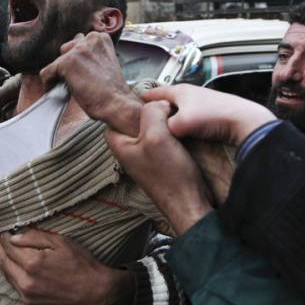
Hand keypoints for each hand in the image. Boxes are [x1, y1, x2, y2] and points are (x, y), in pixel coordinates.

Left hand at [0, 228, 133, 304]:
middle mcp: (26, 282)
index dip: (5, 238)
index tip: (4, 232)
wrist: (96, 293)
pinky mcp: (32, 304)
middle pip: (4, 262)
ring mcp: (28, 295)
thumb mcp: (61, 243)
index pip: (10, 247)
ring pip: (7, 276)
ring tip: (1, 251)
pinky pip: (15, 286)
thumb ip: (35, 238)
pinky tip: (12, 268)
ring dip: (2, 262)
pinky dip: (10, 275)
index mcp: (33, 263)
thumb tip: (14, 237)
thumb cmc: (82, 265)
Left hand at [40, 33, 140, 136]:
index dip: (78, 60)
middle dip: (68, 64)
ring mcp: (78, 50)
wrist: (116, 104)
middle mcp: (89, 39)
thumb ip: (91, 56)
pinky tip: (55, 91)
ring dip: (60, 73)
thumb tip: (75, 60)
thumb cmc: (112, 90)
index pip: (79, 43)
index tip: (79, 72)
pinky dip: (48, 83)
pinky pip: (47, 72)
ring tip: (68, 86)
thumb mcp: (105, 63)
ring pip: (57, 61)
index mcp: (101, 38)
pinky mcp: (67, 62)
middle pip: (67, 49)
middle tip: (75, 80)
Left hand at [106, 101, 212, 234]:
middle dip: (150, 114)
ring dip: (164, 124)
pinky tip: (182, 135)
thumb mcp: (156, 135)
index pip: (115, 118)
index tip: (145, 101)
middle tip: (164, 110)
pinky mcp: (162, 163)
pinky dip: (172, 136)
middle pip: (135, 122)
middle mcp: (131, 152)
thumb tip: (157, 103)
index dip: (129, 107)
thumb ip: (152, 113)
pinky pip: (163, 141)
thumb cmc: (170, 177)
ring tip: (174, 121)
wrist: (189, 203)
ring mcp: (146, 158)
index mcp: (120, 145)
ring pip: (151, 130)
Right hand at [144, 84, 274, 146]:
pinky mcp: (211, 112)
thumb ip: (164, 128)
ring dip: (171, 119)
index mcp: (179, 90)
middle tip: (145, 124)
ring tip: (163, 131)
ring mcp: (202, 102)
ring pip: (178, 110)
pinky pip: (190, 117)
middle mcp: (190, 93)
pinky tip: (183, 135)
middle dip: (156, 111)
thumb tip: (159, 133)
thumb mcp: (181, 124)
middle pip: (166, 101)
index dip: (141, 100)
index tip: (131, 108)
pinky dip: (184, 124)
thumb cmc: (213, 118)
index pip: (154, 92)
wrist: (244, 121)